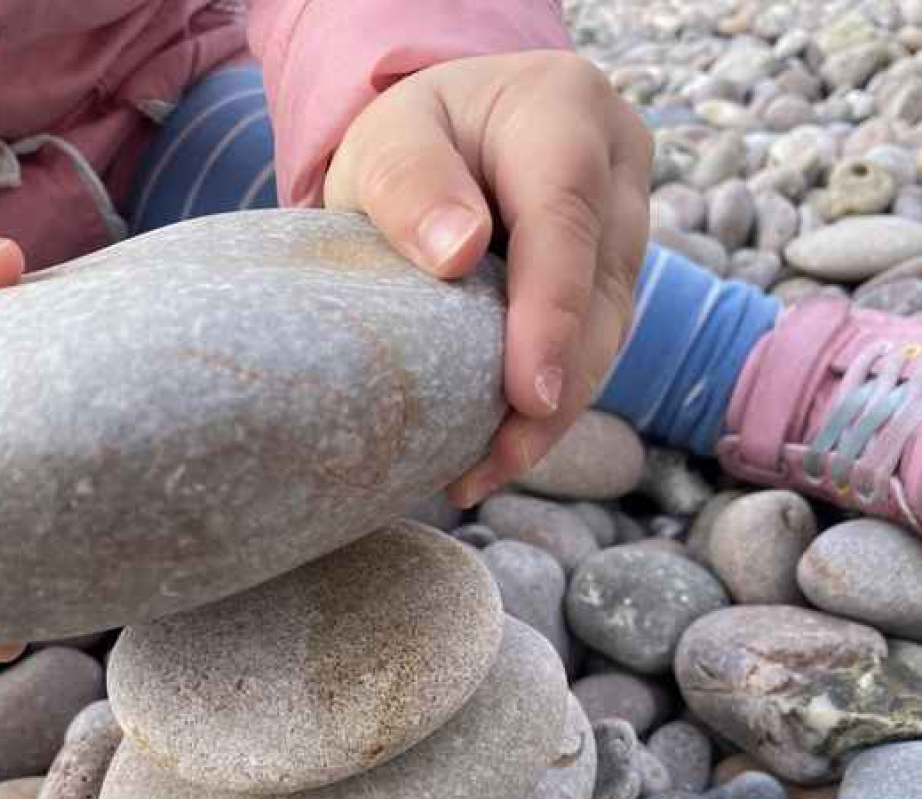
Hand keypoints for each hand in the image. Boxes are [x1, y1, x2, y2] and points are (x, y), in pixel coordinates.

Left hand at [324, 52, 651, 506]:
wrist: (452, 138)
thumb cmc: (414, 140)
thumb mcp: (386, 141)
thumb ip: (410, 183)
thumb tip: (457, 252)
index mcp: (566, 111)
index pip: (567, 220)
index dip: (553, 315)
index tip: (531, 396)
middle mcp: (618, 166)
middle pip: (602, 292)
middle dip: (555, 389)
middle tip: (493, 462)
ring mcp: (628, 226)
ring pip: (610, 334)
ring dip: (553, 415)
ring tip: (482, 472)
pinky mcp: (618, 279)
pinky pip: (596, 350)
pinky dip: (551, 406)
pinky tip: (500, 453)